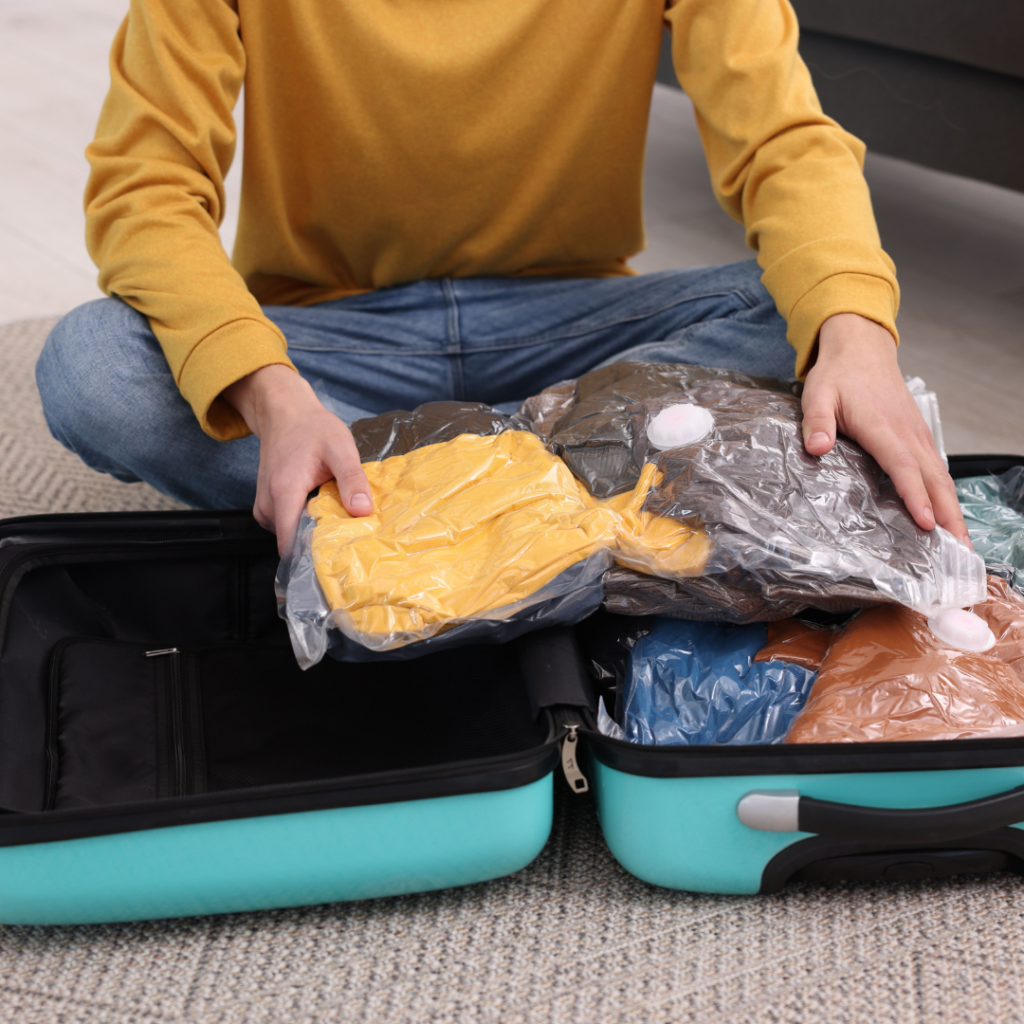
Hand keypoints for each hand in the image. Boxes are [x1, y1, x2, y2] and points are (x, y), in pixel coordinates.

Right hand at [222, 365, 372, 552]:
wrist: (286, 413)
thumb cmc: (313, 428)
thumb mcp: (341, 449)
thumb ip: (352, 479)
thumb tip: (363, 511)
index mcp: (284, 492)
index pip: (290, 544)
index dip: (314, 557)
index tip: (340, 560)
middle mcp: (267, 504)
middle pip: (292, 542)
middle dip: (320, 544)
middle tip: (349, 539)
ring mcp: (264, 507)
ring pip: (290, 535)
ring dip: (313, 532)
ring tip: (337, 519)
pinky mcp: (266, 507)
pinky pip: (286, 526)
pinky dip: (305, 523)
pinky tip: (322, 510)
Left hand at [800, 313, 969, 544]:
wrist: (861, 350)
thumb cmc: (838, 375)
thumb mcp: (817, 395)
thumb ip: (817, 422)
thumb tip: (816, 447)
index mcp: (883, 428)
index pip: (903, 467)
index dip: (915, 496)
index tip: (925, 523)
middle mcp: (908, 434)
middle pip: (933, 479)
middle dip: (947, 515)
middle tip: (958, 550)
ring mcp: (917, 435)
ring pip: (940, 476)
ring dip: (952, 508)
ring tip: (960, 542)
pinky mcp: (918, 436)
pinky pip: (936, 469)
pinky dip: (945, 494)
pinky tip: (946, 514)